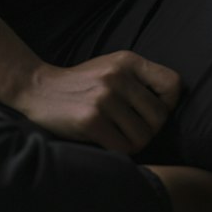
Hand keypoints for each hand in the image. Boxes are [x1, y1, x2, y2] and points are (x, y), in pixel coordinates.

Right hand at [10, 51, 181, 152]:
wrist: (38, 89)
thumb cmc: (82, 85)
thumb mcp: (112, 68)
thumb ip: (140, 80)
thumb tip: (172, 108)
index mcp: (127, 60)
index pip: (173, 84)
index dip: (168, 104)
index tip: (149, 110)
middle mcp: (117, 76)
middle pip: (160, 117)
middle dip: (148, 130)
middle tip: (128, 128)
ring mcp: (104, 97)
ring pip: (144, 136)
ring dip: (132, 143)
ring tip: (115, 133)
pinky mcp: (91, 119)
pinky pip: (124, 148)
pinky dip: (118, 150)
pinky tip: (104, 140)